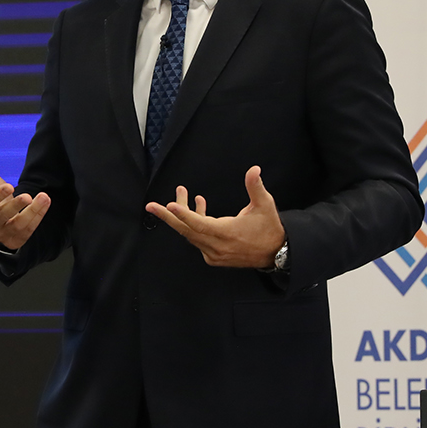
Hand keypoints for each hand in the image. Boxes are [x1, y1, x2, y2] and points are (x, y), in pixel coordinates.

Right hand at [0, 152, 50, 250]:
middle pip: (3, 215)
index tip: (9, 186)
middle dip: (15, 205)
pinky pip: (29, 228)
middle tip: (27, 196)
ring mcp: (4, 233)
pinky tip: (45, 202)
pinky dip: (38, 215)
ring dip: (32, 211)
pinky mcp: (18, 239)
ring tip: (43, 197)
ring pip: (18, 224)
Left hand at [146, 165, 285, 267]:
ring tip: (182, 193)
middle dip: (168, 216)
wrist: (276, 253)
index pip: (199, 224)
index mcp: (227, 233)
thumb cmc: (269, 228)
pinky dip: (194, 225)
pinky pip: (197, 239)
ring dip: (184, 215)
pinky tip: (199, 207)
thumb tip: (254, 170)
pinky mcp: (214, 257)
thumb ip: (255, 187)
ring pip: (191, 234)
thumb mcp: (265, 205)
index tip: (169, 205)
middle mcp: (217, 246)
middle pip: (186, 230)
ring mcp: (214, 254)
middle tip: (151, 206)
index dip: (184, 214)